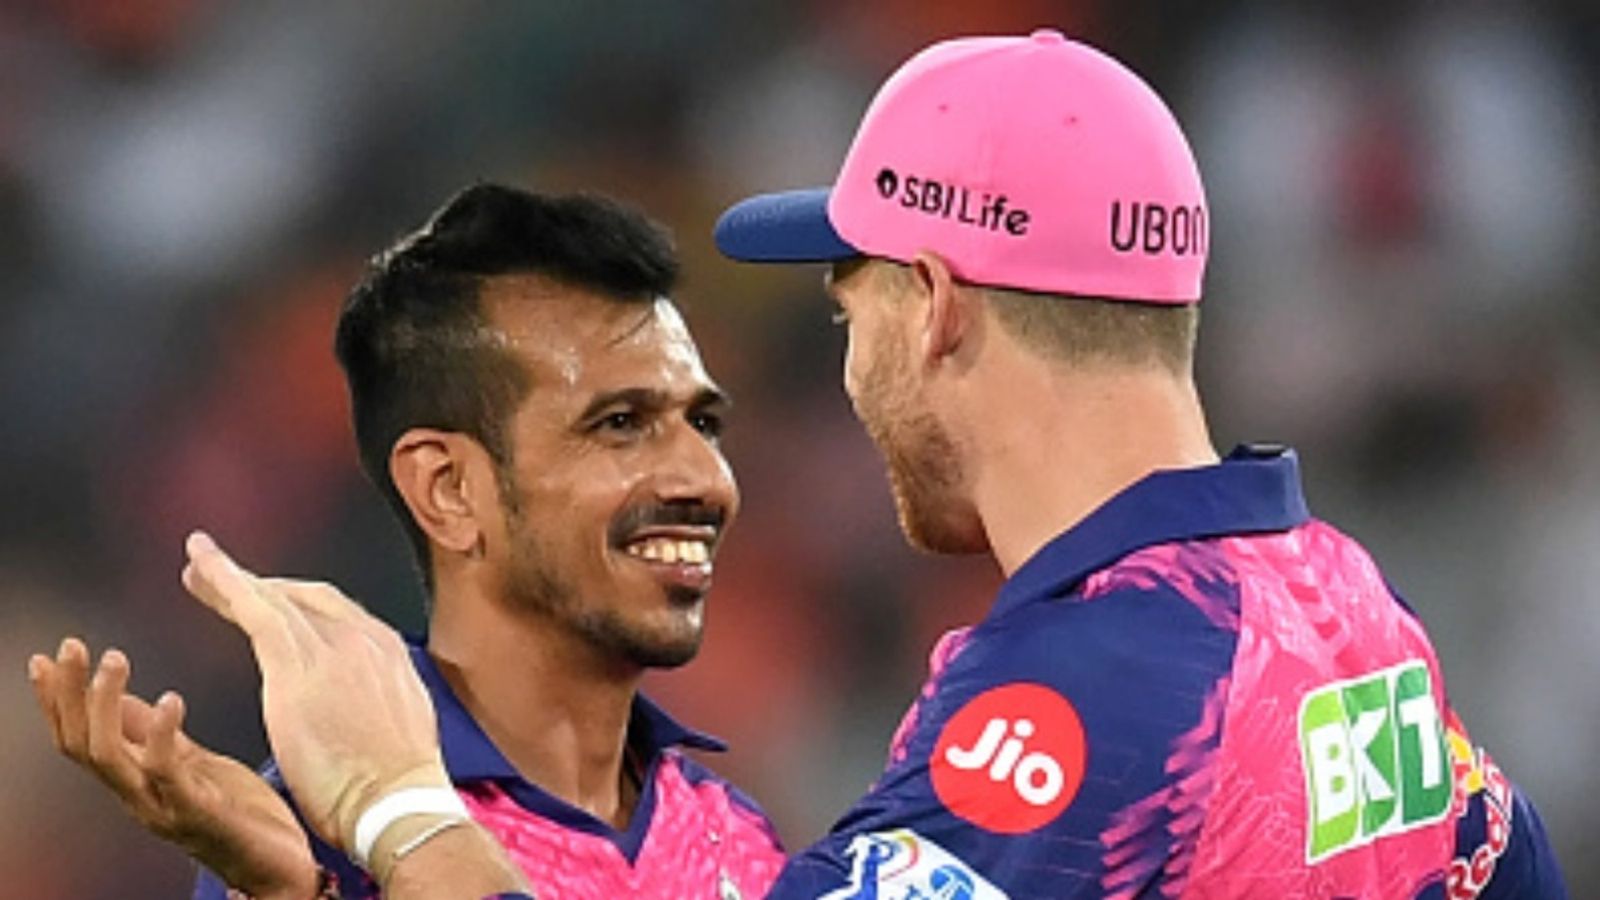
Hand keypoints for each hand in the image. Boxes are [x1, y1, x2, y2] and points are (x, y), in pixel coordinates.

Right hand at [28, 638, 318, 899]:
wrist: (281, 868)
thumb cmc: (241, 815)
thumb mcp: (193, 763)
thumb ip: (155, 735)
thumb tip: (120, 698)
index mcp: (136, 782)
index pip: (78, 739)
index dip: (58, 701)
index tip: (48, 657)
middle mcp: (138, 796)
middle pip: (81, 745)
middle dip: (70, 694)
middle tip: (74, 648)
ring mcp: (162, 807)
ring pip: (108, 758)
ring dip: (103, 706)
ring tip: (113, 661)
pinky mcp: (198, 813)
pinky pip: (167, 774)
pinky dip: (162, 735)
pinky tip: (172, 700)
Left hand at [179, 531, 449, 854]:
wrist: (398, 803)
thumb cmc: (396, 788)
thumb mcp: (399, 729)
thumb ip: (376, 704)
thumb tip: (360, 710)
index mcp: (387, 654)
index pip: (335, 614)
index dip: (295, 601)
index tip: (269, 598)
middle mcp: (363, 638)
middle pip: (303, 597)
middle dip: (261, 584)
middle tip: (219, 574)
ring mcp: (333, 647)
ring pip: (274, 598)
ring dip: (232, 578)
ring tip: (197, 565)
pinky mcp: (296, 666)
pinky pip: (254, 610)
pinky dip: (226, 582)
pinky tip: (200, 570)